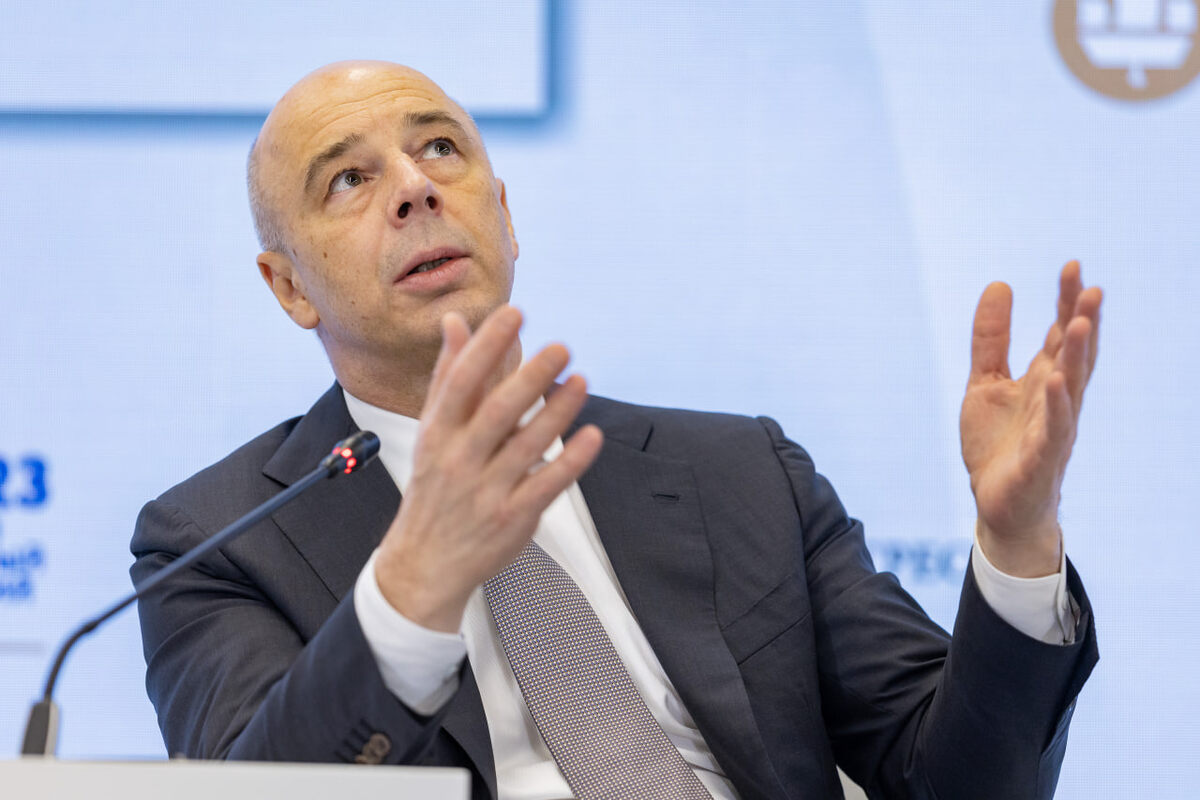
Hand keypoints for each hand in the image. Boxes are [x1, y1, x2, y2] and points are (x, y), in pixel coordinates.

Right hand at [373, 306, 603, 630]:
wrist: (425, 563)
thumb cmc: (434, 487)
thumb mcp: (433, 432)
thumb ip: (449, 376)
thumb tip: (456, 321)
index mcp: (438, 433)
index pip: (461, 382)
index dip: (487, 346)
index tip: (514, 313)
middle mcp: (459, 460)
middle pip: (496, 411)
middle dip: (530, 376)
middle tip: (561, 346)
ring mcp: (486, 491)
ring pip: (526, 445)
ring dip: (557, 412)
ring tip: (582, 381)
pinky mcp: (513, 517)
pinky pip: (547, 484)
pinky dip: (571, 461)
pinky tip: (592, 435)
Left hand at [960, 261, 1101, 576]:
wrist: (998, 506)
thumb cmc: (998, 445)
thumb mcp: (985, 383)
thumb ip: (991, 339)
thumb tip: (999, 283)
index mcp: (1044, 381)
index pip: (1061, 335)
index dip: (1068, 302)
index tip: (1073, 266)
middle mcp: (1056, 402)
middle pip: (1073, 356)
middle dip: (1082, 322)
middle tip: (1090, 286)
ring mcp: (1052, 431)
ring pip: (1070, 389)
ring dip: (1076, 356)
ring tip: (1079, 322)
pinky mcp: (1039, 460)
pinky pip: (1051, 431)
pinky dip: (1055, 407)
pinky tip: (1055, 382)